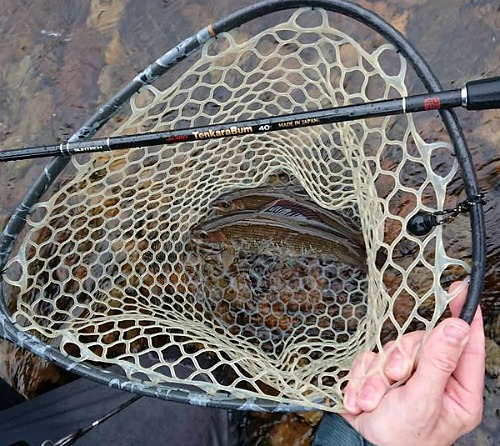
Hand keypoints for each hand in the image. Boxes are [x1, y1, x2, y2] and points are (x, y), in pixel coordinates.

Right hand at [342, 280, 484, 445]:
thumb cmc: (400, 440)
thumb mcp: (421, 401)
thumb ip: (438, 362)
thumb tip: (457, 327)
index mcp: (457, 390)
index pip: (467, 344)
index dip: (464, 316)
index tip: (459, 291)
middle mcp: (434, 379)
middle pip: (420, 342)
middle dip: (399, 360)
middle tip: (394, 378)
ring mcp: (407, 375)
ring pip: (392, 348)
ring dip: (377, 374)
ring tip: (372, 399)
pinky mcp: (382, 372)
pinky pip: (371, 357)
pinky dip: (363, 376)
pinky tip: (362, 399)